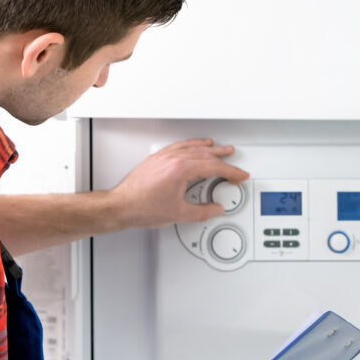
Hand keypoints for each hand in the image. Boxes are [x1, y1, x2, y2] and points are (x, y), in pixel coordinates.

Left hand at [108, 139, 249, 228]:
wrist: (121, 206)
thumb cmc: (142, 208)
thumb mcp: (178, 214)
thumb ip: (202, 212)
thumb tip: (215, 208)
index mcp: (181, 170)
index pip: (213, 167)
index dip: (230, 171)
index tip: (239, 175)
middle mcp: (172, 159)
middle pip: (205, 154)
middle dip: (223, 158)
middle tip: (234, 162)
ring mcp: (163, 157)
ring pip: (191, 147)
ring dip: (208, 148)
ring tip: (218, 148)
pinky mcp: (156, 159)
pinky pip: (178, 146)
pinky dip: (190, 145)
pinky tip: (193, 146)